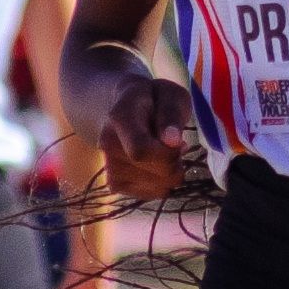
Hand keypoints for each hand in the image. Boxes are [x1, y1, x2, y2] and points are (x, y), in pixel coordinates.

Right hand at [100, 70, 201, 200]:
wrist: (122, 108)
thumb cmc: (153, 99)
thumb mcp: (169, 94)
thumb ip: (171, 113)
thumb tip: (173, 141)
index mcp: (120, 117)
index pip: (141, 150)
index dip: (168, 153)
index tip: (181, 142)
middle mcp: (107, 144)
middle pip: (151, 171)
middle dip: (175, 162)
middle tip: (177, 145)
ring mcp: (108, 166)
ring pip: (156, 187)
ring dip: (171, 173)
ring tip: (165, 152)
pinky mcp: (115, 184)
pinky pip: (152, 193)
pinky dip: (163, 182)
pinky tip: (158, 165)